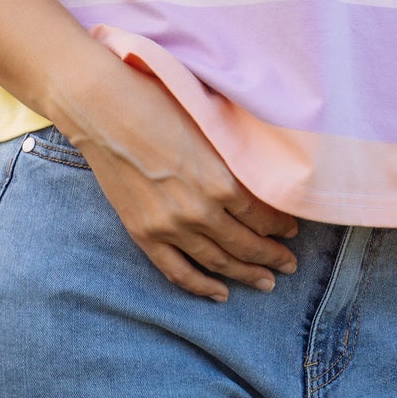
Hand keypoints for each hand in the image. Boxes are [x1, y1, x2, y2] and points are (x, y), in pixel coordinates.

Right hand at [68, 59, 299, 299]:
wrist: (103, 108)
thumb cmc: (160, 103)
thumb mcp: (210, 127)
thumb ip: (235, 158)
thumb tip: (264, 175)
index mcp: (222, 180)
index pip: (264, 215)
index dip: (282, 226)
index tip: (293, 230)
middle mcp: (200, 211)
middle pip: (247, 244)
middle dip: (273, 256)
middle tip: (290, 264)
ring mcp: (169, 227)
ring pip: (219, 262)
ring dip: (246, 274)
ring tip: (267, 281)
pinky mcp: (143, 234)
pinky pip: (178, 272)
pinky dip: (202, 286)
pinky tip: (221, 293)